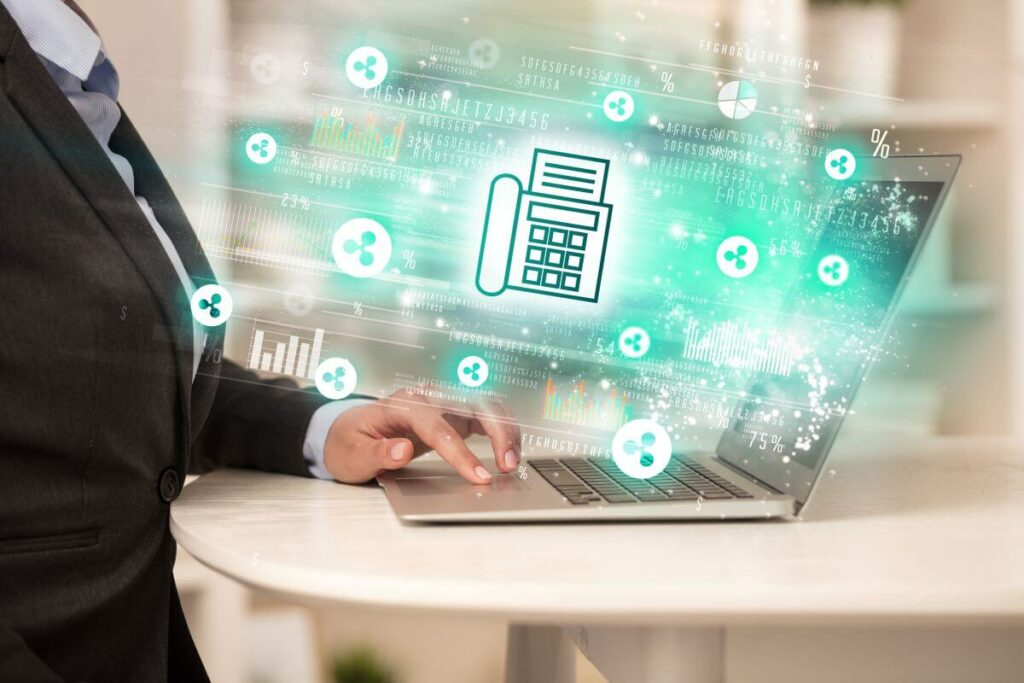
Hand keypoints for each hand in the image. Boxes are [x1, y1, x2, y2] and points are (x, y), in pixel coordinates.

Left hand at [322, 388, 521, 484]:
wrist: (344, 432)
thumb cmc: (348, 443)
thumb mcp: (352, 454)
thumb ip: (378, 453)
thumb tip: (402, 450)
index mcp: (403, 404)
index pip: (439, 427)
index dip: (462, 453)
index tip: (478, 477)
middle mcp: (427, 397)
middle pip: (474, 403)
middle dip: (498, 432)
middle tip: (508, 467)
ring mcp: (442, 402)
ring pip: (487, 405)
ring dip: (506, 430)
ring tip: (513, 464)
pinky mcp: (452, 414)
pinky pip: (485, 415)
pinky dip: (502, 431)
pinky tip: (508, 453)